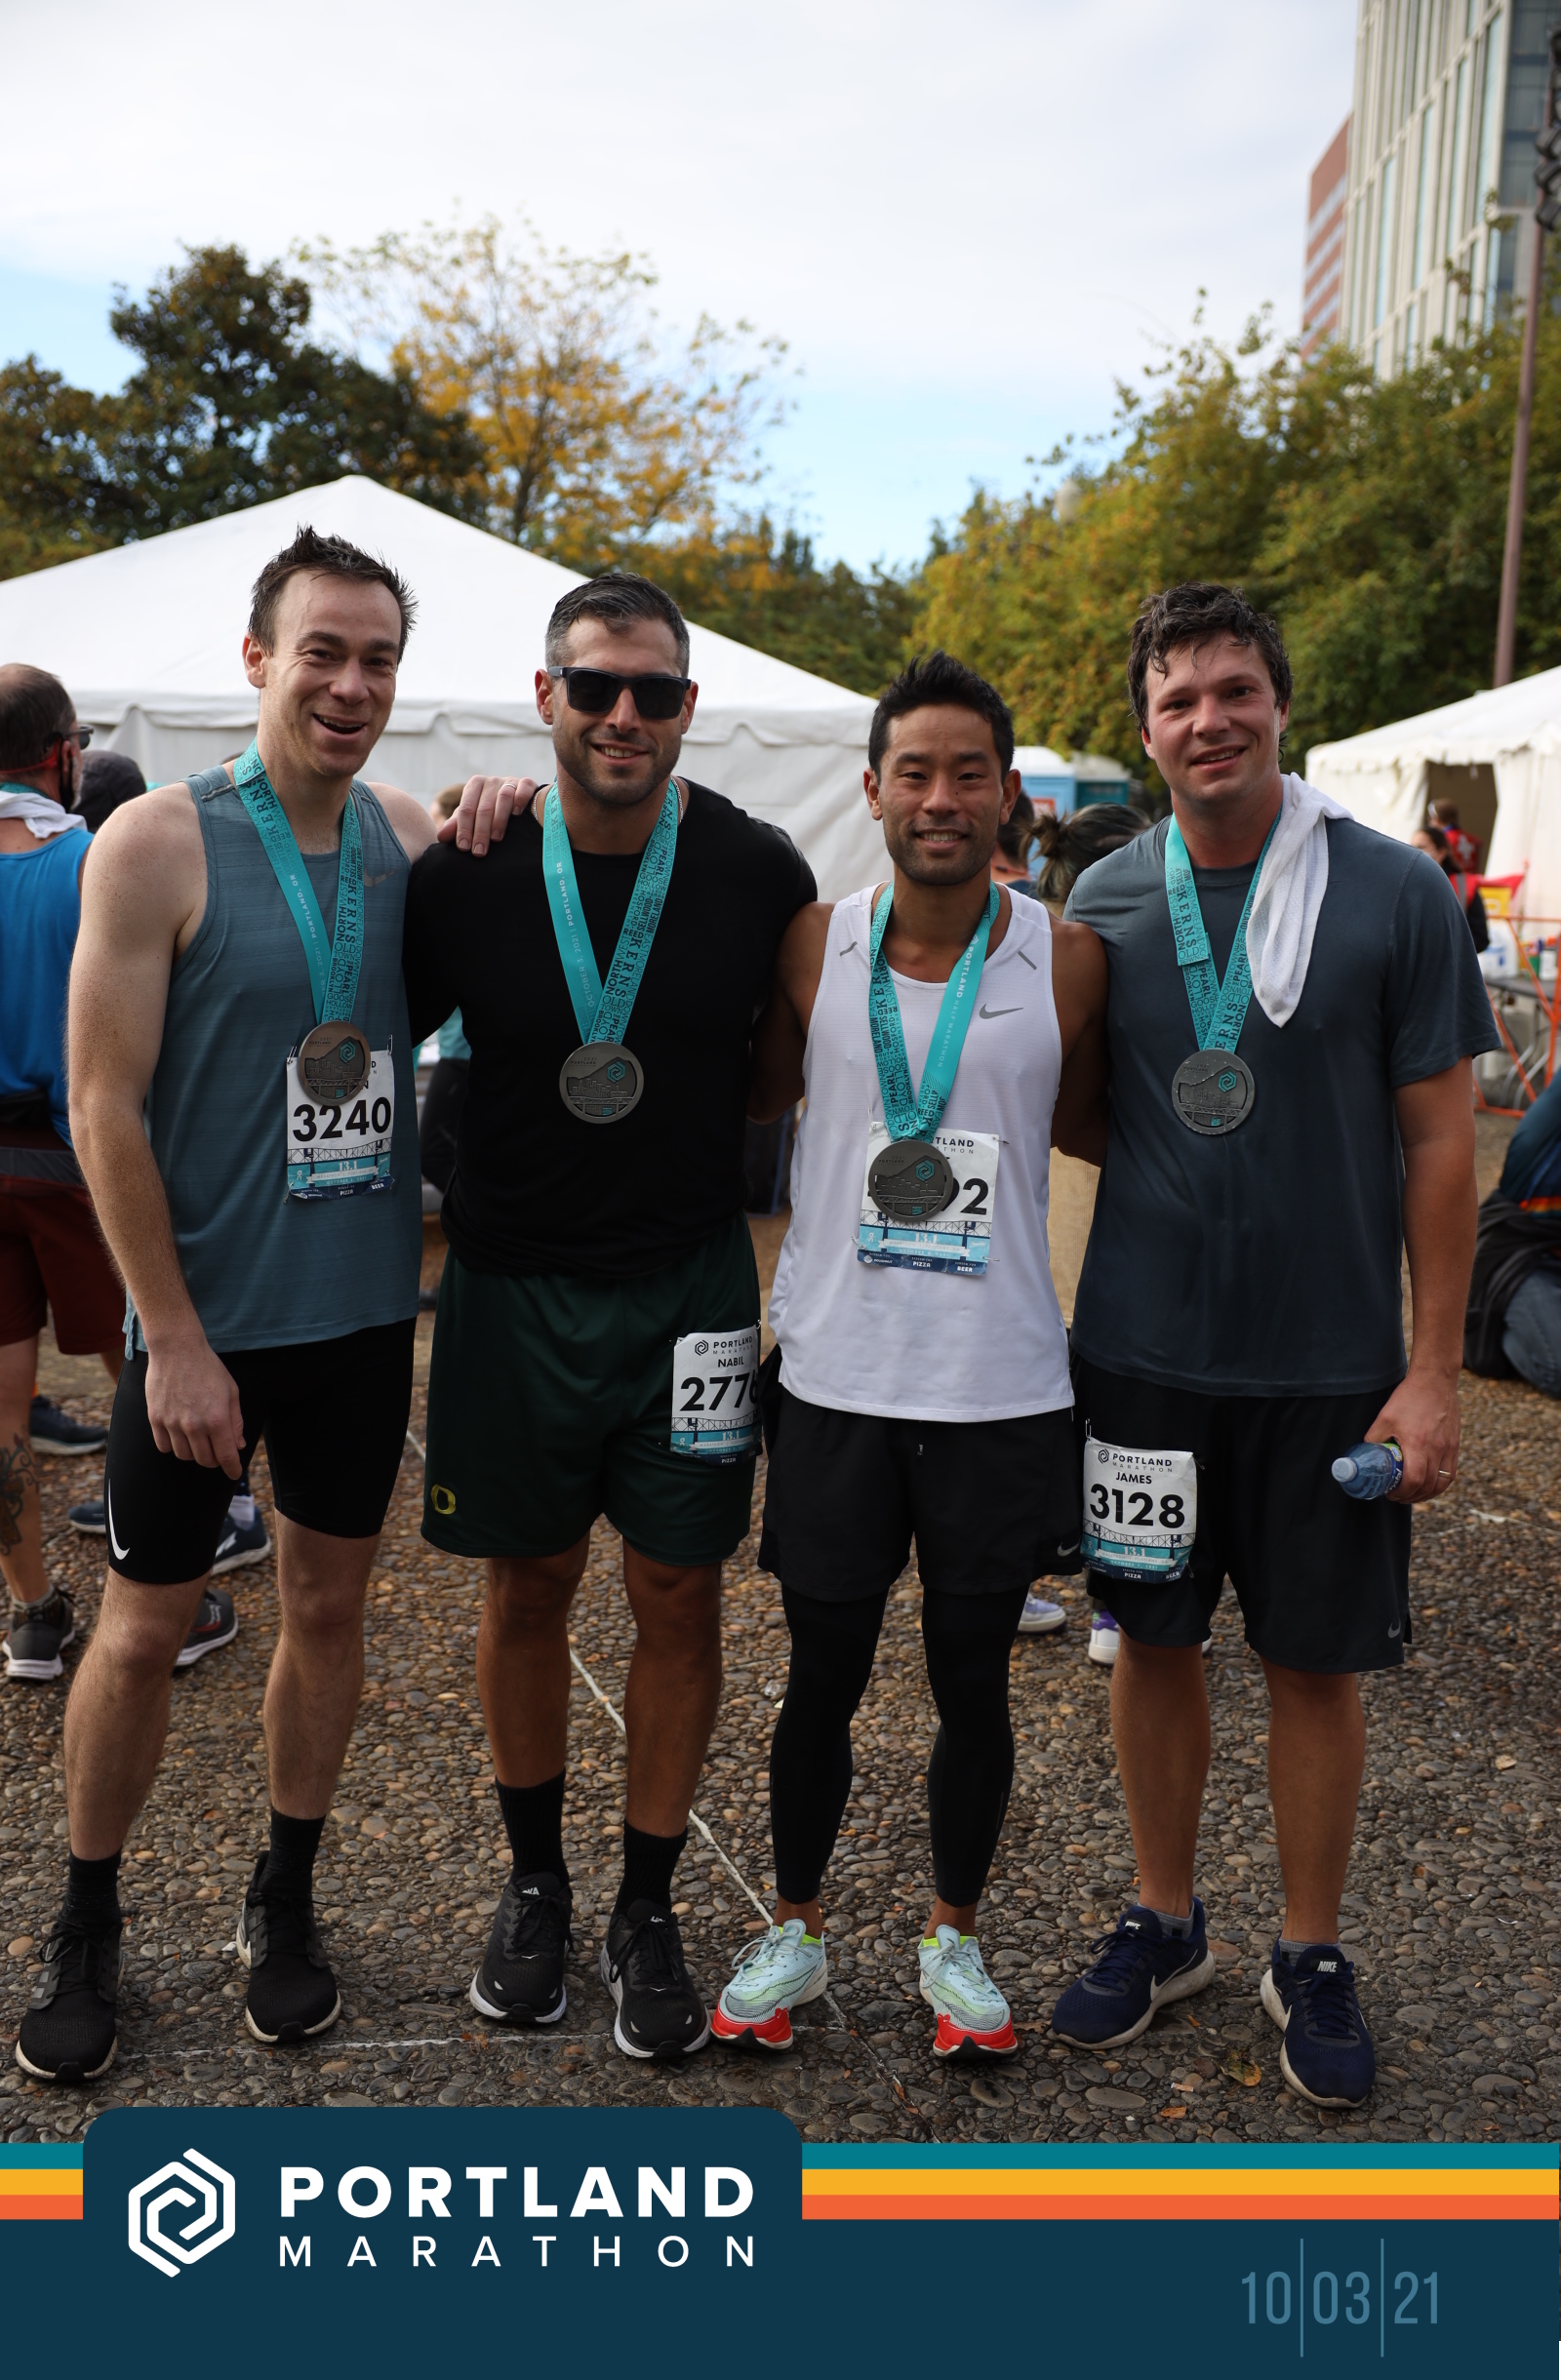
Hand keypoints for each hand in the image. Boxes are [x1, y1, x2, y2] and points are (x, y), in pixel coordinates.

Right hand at [144, 1334, 245, 1476]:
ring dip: (194, 1454)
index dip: (232, 1469)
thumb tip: (237, 1445)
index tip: (234, 1473)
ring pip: (184, 1456)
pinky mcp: (155, 1419)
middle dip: (215, 1460)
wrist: (177, 1349)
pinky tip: (180, 1436)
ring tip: (199, 1441)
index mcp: (217, 1418)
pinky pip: (164, 1446)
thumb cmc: (208, 1367)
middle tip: (217, 1451)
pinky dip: (173, 1447)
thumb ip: (235, 1420)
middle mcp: (194, 1425)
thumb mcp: (231, 1391)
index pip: (226, 1455)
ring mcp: (172, 1423)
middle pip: (205, 1460)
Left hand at [435, 774, 540, 855]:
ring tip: (496, 839)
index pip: (466, 809)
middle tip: (479, 852)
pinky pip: (524, 789)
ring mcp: (510, 781)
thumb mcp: (472, 817)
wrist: (519, 802)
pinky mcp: (528, 784)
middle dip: (480, 831)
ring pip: (503, 798)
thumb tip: (440, 837)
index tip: (464, 848)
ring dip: (499, 820)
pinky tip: (517, 814)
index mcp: (474, 786)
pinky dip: (520, 800)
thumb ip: (457, 826)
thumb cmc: (490, 812)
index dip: (463, 829)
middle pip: (484, 807)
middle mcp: (491, 781)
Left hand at [1367, 1366, 1459, 1502]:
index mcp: (1418, 1444)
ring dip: (1428, 1494)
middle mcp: (1437, 1449)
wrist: (1435, 1380)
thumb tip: (1367, 1454)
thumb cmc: (1408, 1398)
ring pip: (1442, 1483)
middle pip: (1428, 1486)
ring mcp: (1449, 1448)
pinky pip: (1451, 1473)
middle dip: (1411, 1496)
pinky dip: (1441, 1483)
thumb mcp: (1384, 1417)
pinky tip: (1430, 1484)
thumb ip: (1375, 1437)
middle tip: (1398, 1496)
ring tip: (1414, 1495)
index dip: (1401, 1492)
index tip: (1391, 1493)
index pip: (1413, 1480)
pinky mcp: (1455, 1444)